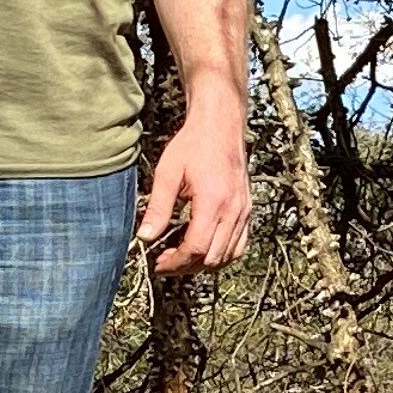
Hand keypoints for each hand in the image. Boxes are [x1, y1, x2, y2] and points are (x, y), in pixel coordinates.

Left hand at [137, 88, 251, 273]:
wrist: (220, 126)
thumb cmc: (193, 144)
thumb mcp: (168, 174)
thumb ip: (158, 208)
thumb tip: (145, 237)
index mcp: (213, 202)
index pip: (196, 248)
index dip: (176, 262)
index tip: (158, 264)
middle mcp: (233, 211)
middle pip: (212, 258)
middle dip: (186, 266)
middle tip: (164, 262)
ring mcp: (244, 212)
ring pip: (227, 256)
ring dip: (204, 264)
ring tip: (181, 258)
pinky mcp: (247, 210)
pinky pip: (239, 245)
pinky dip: (221, 255)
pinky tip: (204, 250)